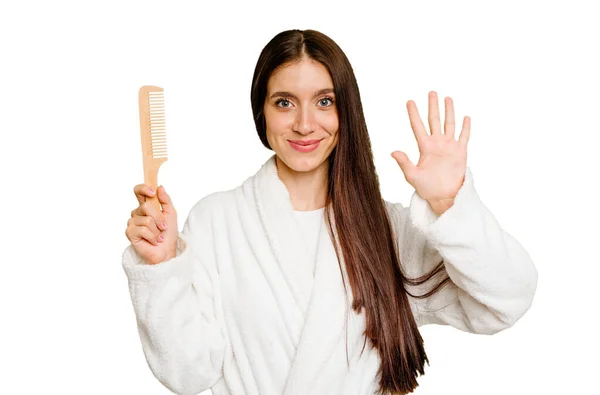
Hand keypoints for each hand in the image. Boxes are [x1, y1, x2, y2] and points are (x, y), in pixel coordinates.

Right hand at [125, 185, 178, 264]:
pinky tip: (153, 240)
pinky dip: (152, 236)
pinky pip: (142, 230)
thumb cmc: (168, 233)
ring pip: (146, 220)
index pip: (138, 191)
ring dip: (156, 230)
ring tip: (158, 236)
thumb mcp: (171, 214)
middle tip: (163, 226)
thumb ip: (166, 200)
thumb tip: (160, 187)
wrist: (167, 250)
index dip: (143, 188)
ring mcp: (132, 223)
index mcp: (146, 206)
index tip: (152, 192)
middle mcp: (137, 213)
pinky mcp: (130, 233)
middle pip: (145, 206)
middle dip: (159, 217)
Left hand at [392, 91, 469, 213]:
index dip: (414, 114)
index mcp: (425, 147)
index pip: (418, 126)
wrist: (444, 197)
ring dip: (449, 112)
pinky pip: (464, 137)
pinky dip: (465, 127)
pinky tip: (466, 117)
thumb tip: (393, 151)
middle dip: (433, 106)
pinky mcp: (460, 152)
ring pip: (449, 124)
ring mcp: (449, 147)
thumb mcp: (412, 176)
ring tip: (447, 98)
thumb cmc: (426, 188)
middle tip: (431, 92)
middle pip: (434, 120)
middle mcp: (437, 144)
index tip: (409, 101)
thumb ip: (404, 163)